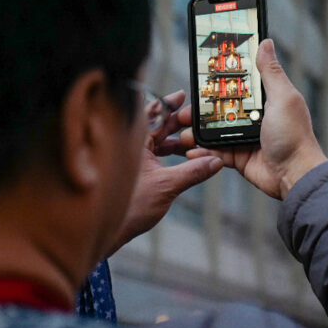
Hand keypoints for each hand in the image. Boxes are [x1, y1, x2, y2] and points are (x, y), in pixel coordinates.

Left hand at [108, 90, 222, 254]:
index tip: (182, 96)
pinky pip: (154, 155)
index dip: (168, 104)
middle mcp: (130, 146)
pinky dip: (168, 153)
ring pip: (155, 141)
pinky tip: (182, 157)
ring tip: (194, 140)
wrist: (111, 231)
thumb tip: (216, 161)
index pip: (151, 114)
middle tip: (195, 118)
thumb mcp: (168, 187)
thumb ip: (193, 172)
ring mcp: (132, 159)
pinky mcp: (135, 172)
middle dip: (176, 122)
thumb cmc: (130, 207)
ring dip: (174, 140)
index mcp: (133, 142)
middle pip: (154, 125)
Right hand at [183, 39, 325, 199]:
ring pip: (213, 130)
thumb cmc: (294, 136)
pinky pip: (215, 151)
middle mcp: (252, 116)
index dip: (217, 82)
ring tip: (180, 131)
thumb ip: (271, 72)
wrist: (295, 175)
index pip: (235, 85)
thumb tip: (266, 42)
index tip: (199, 77)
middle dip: (198, 110)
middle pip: (218, 108)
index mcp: (264, 99)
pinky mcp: (237, 157)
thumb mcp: (283, 98)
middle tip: (182, 110)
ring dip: (196, 131)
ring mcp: (243, 137)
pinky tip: (190, 150)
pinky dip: (202, 151)